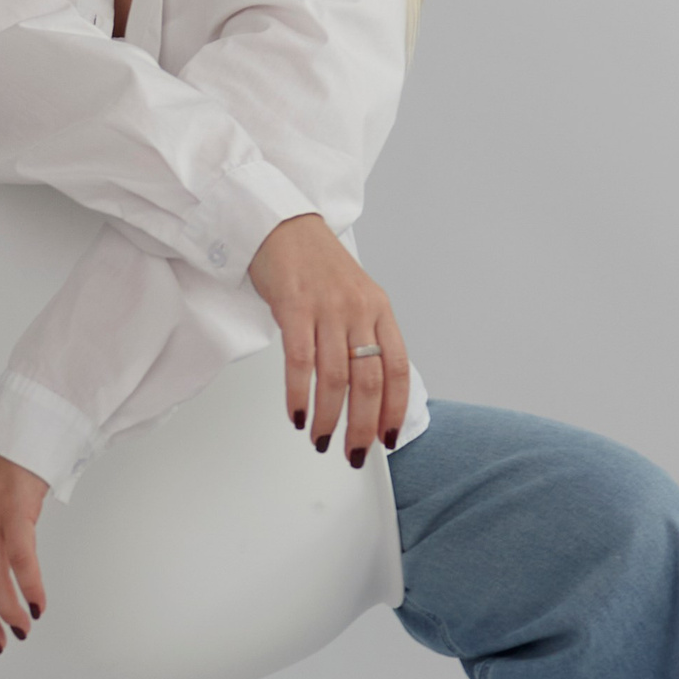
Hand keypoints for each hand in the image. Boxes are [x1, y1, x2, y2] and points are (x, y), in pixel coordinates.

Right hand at [247, 212, 410, 462]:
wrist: (280, 226)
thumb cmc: (315, 264)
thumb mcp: (353, 297)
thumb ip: (365, 336)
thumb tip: (370, 390)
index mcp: (378, 309)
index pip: (397, 368)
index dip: (396, 408)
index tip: (389, 438)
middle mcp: (357, 309)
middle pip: (369, 381)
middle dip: (363, 425)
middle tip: (353, 452)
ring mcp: (327, 307)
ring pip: (335, 377)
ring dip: (329, 417)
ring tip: (322, 439)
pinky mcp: (294, 306)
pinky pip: (300, 361)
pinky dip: (298, 394)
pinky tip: (298, 414)